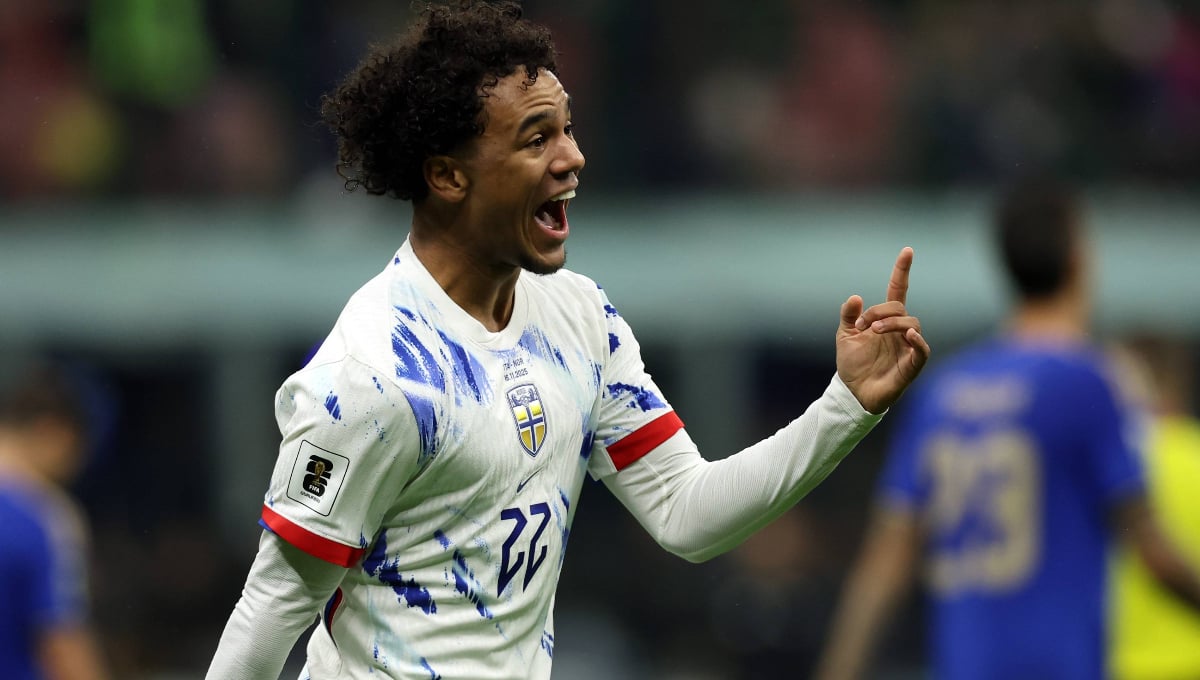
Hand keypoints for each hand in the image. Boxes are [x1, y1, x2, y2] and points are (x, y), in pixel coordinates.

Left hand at [835, 246, 929, 413]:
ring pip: (913, 323)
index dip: (902, 271)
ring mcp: (907, 346)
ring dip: (894, 323)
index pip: (898, 291)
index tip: (907, 251)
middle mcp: (899, 331)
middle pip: (901, 309)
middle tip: (864, 326)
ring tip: (875, 332)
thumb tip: (856, 297)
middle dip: (882, 312)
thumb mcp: (844, 335)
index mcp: (884, 321)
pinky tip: (909, 335)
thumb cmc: (852, 364)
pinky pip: (922, 349)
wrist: (852, 393)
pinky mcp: (911, 365)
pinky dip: (918, 340)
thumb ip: (848, 315)